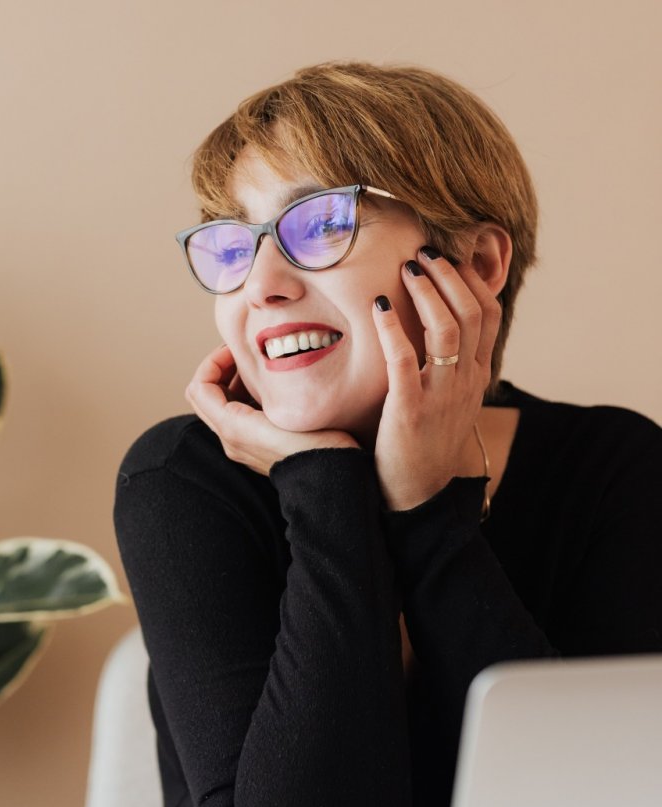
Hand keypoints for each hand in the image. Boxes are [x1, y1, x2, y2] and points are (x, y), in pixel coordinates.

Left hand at [185, 345, 358, 475]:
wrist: (330, 481)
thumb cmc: (314, 445)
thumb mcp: (283, 411)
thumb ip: (258, 388)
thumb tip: (244, 361)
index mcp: (231, 427)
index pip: (199, 386)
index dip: (213, 362)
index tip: (237, 349)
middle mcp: (229, 438)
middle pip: (204, 395)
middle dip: (218, 369)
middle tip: (243, 355)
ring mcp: (240, 444)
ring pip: (219, 405)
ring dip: (231, 382)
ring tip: (257, 368)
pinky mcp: (254, 446)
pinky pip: (235, 415)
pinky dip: (243, 395)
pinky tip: (268, 388)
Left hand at [372, 247, 501, 510]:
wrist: (416, 494)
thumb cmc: (423, 442)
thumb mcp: (448, 399)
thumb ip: (448, 364)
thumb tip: (435, 326)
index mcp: (475, 376)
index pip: (488, 315)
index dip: (471, 279)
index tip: (449, 256)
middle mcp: (465, 381)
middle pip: (472, 312)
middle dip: (450, 275)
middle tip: (425, 252)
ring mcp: (441, 395)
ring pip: (447, 329)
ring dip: (427, 291)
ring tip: (408, 267)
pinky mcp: (410, 410)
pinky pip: (405, 360)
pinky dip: (393, 328)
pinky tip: (378, 306)